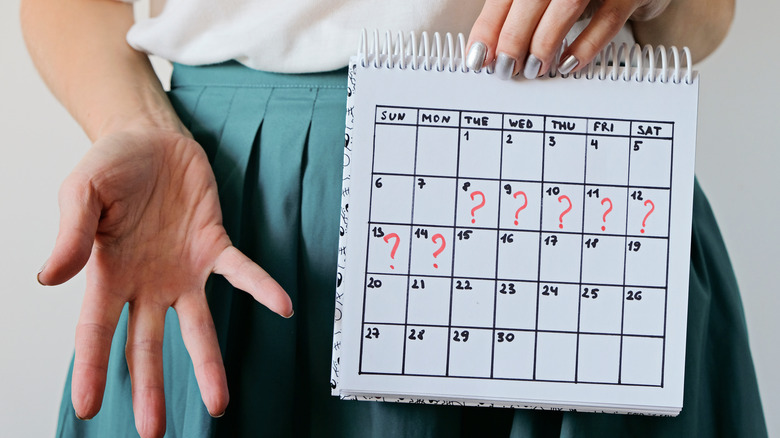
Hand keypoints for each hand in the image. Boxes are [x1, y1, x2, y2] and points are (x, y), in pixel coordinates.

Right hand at [38, 128, 292, 436]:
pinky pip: (241, 272)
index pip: (95, 329)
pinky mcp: (214, 246)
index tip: (88, 408)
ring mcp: (183, 269)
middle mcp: (147, 282)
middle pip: (148, 344)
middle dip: (151, 387)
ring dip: (208, 363)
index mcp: (108, 273)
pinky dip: (261, 288)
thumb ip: (71, 234)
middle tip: (154, 432)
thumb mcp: (81, 192)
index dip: (92, 367)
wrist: (150, 137)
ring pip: (196, 326)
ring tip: (219, 404)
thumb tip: (50, 278)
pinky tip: (283, 307)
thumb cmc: (111, 165)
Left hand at [466, 0, 671, 78]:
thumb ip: (520, 15)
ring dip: (543, 42)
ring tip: (533, 69)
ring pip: (566, 4)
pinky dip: (584, 46)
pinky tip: (567, 64)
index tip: (478, 57)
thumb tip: (491, 51)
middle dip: (513, 39)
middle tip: (505, 68)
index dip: (488, 28)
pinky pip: (607, 20)